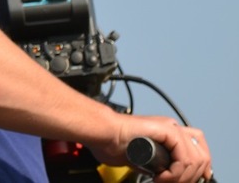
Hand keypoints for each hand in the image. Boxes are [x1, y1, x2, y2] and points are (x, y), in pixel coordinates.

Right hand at [88, 115, 211, 182]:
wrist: (102, 133)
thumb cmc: (110, 143)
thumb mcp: (140, 159)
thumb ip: (154, 164)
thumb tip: (162, 175)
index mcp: (166, 133)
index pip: (198, 149)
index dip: (200, 168)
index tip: (191, 181)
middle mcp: (171, 128)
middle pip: (202, 155)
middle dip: (191, 177)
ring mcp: (170, 127)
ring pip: (196, 159)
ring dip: (181, 177)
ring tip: (162, 181)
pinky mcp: (167, 130)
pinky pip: (184, 158)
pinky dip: (175, 173)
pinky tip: (160, 177)